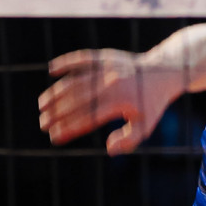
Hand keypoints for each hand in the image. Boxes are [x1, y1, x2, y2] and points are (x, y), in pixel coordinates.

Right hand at [38, 49, 184, 154]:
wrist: (162, 72)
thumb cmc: (150, 103)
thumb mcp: (146, 126)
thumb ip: (128, 140)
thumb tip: (109, 149)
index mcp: (120, 102)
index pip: (87, 118)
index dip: (69, 129)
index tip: (54, 137)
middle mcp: (111, 84)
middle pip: (77, 100)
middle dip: (57, 114)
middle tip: (43, 124)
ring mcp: (106, 68)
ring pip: (75, 80)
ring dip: (56, 93)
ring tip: (42, 105)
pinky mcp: (105, 56)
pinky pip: (81, 58)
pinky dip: (66, 62)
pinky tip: (51, 70)